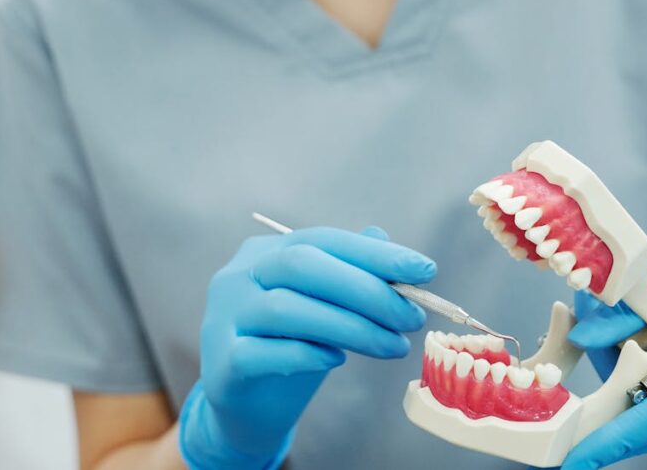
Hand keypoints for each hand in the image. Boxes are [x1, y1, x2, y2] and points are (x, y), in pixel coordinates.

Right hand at [179, 226, 435, 469]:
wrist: (249, 406)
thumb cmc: (292, 345)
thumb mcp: (325, 305)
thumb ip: (350, 274)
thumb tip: (389, 244)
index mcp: (266, 252)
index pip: (323, 240)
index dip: (374, 254)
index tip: (424, 271)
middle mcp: (239, 276)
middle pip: (303, 266)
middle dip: (366, 290)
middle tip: (411, 317)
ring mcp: (224, 317)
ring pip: (287, 309)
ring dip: (350, 327)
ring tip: (392, 345)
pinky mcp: (221, 361)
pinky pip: (265, 352)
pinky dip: (307, 354)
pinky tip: (336, 359)